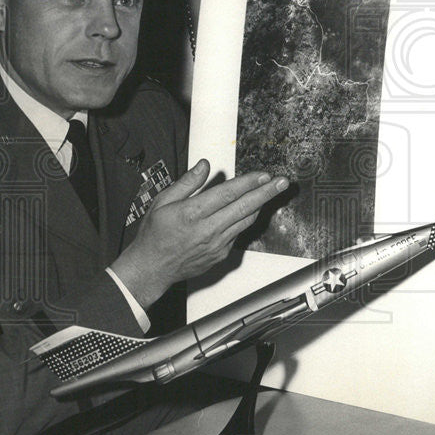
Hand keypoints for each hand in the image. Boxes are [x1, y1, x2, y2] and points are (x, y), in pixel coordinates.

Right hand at [110, 159, 287, 307]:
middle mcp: (207, 230)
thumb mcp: (162, 202)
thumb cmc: (154, 235)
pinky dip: (246, 220)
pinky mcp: (221, 254)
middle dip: (266, 193)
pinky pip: (238, 233)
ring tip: (271, 192)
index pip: (227, 194)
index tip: (263, 175)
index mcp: (192, 214)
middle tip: (282, 182)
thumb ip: (186, 183)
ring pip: (245, 221)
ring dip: (260, 206)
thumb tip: (204, 166)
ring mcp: (216, 244)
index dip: (248, 183)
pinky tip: (250, 210)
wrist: (151, 268)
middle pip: (244, 207)